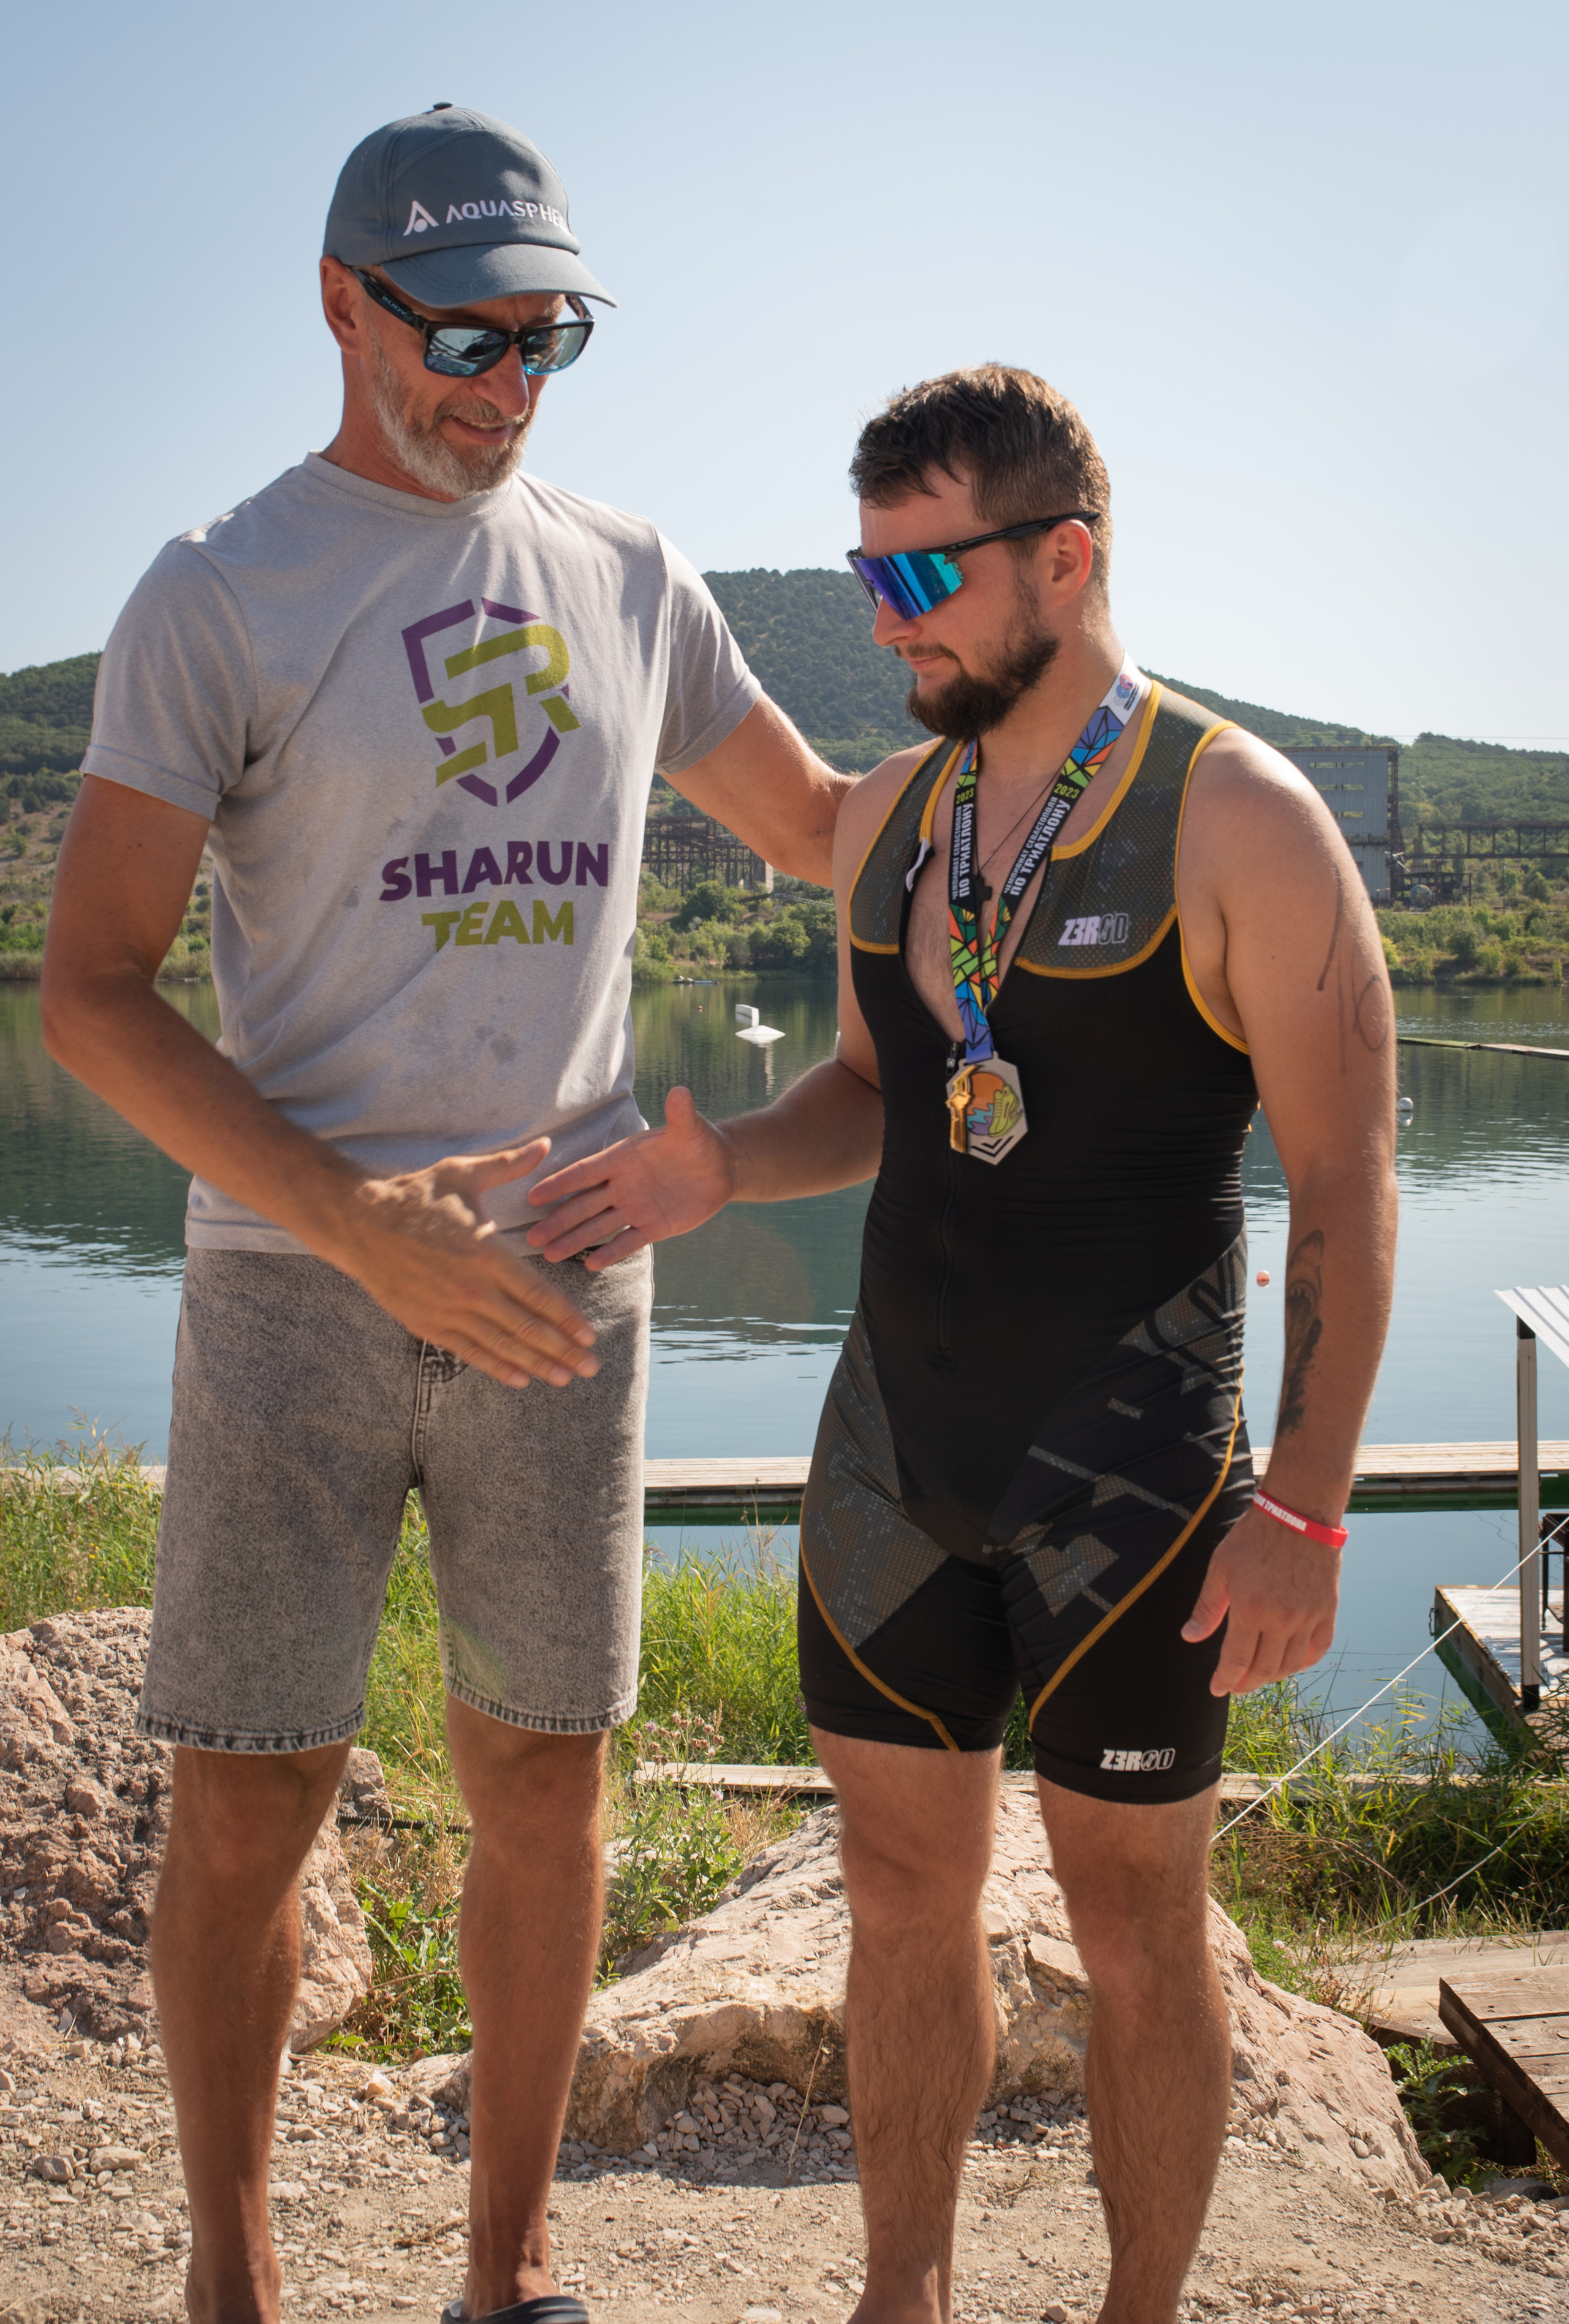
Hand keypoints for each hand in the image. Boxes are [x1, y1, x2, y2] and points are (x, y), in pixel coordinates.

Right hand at [334, 1139, 597, 1388]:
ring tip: (564, 1378)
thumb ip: (508, 1166)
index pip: (539, 1296)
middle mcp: (472, 1289)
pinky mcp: (428, 1324)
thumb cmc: (416, 1196)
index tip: (590, 1336)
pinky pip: (469, 1351)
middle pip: (528, 1328)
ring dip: (537, 1364)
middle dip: (563, 1351)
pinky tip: (520, 1378)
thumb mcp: (463, 1174)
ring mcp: (449, 1310)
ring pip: (502, 1345)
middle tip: (590, 1368)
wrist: (359, 1222)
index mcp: (487, 1254)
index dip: (568, 1319)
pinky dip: (497, 1367)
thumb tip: (545, 1145)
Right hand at [525, 1086, 733, 1269]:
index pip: (584, 1173)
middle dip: (558, 1221)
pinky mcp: (654, 1226)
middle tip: (531, 1238)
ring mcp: (635, 1207)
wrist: (721, 1167)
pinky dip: (611, 1253)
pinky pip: (628, 1241)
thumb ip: (681, 1114)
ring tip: (549, 1255)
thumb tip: (680, 1091)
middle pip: (583, 1205)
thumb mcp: (690, 1128)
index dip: (559, 1184)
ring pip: (599, 1226)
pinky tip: (590, 1266)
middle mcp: (622, 1185)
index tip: (533, 1196)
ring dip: (574, 1240)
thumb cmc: (699, 1141)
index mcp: (622, 1160)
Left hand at [1181, 1503, 1339, 1696]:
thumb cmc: (1254, 1537)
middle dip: (1247, 1683)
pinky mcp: (1327, 1610)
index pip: (1237, 1661)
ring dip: (1273, 1676)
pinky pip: (1318, 1648)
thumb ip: (1207, 1608)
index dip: (1225, 1679)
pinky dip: (1304, 1662)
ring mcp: (1308, 1617)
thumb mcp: (1220, 1568)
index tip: (1218, 1688)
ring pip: (1291, 1664)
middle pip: (1264, 1668)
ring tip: (1259, 1676)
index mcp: (1251, 1610)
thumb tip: (1190, 1637)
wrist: (1298, 1514)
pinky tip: (1291, 1663)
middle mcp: (1282, 1620)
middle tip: (1236, 1685)